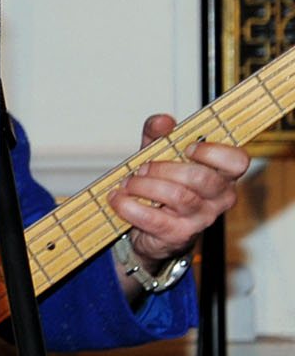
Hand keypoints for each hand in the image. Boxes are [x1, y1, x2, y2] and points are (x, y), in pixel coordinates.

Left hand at [112, 113, 249, 273]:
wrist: (153, 229)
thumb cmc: (163, 185)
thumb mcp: (161, 155)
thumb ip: (160, 134)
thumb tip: (162, 121)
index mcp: (223, 174)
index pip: (237, 161)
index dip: (213, 152)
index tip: (188, 147)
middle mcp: (220, 198)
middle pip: (201, 178)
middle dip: (164, 168)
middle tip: (142, 168)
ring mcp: (202, 218)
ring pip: (177, 196)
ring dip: (144, 185)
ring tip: (128, 183)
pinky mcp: (179, 234)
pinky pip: (153, 218)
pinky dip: (129, 205)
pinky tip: (117, 199)